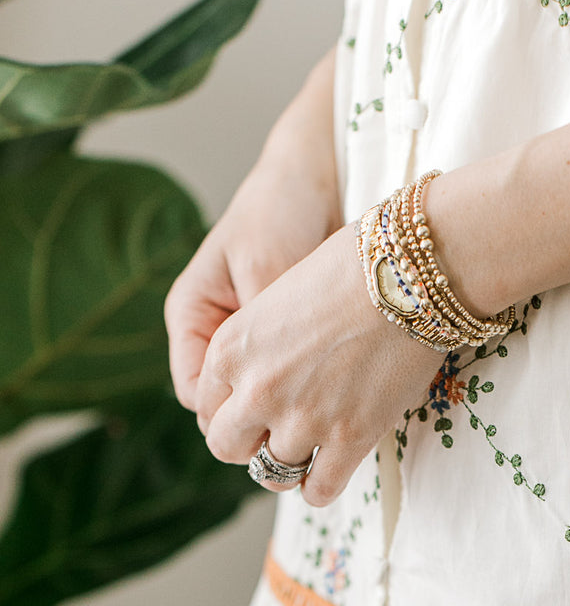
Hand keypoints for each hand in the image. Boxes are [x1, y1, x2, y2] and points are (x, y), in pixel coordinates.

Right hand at [164, 147, 342, 411]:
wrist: (317, 182)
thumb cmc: (278, 213)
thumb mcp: (263, 267)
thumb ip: (265, 327)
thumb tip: (275, 388)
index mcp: (193, 320)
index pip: (197, 394)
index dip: (228, 416)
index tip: (267, 420)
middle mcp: (220, 340)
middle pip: (229, 409)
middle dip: (259, 423)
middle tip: (300, 423)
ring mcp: (256, 348)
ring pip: (264, 404)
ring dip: (290, 411)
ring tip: (325, 407)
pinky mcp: (291, 348)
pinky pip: (296, 387)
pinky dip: (314, 394)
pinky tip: (341, 391)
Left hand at [195, 225, 443, 505]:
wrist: (407, 275)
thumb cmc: (349, 271)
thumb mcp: (276, 297)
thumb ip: (258, 346)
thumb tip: (266, 381)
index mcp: (229, 349)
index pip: (207, 407)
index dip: (231, 412)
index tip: (254, 412)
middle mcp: (257, 390)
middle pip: (228, 448)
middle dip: (249, 445)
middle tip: (274, 435)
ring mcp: (303, 419)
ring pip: (274, 473)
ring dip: (289, 466)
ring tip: (310, 451)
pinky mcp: (349, 439)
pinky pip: (319, 490)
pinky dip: (319, 489)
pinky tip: (329, 472)